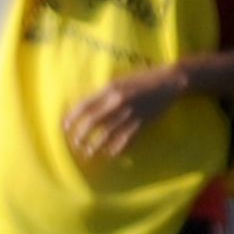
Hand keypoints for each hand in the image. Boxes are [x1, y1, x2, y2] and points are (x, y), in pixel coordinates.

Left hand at [64, 67, 190, 166]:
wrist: (169, 82)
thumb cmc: (141, 80)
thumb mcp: (119, 82)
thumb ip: (104, 94)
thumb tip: (86, 108)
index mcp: (110, 89)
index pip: (85, 105)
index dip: (72, 117)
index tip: (64, 128)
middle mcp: (118, 101)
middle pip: (93, 122)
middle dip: (81, 135)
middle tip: (76, 144)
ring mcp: (130, 113)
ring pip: (108, 134)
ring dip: (96, 146)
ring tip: (89, 153)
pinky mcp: (142, 123)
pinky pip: (126, 140)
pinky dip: (117, 149)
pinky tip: (111, 154)